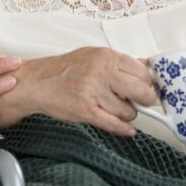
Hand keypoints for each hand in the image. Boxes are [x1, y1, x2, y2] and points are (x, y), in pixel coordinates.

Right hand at [20, 47, 157, 135]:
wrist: (38, 82)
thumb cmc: (66, 69)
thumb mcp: (94, 56)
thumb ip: (120, 62)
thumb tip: (147, 67)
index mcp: (105, 56)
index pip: (142, 72)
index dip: (147, 83)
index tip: (146, 88)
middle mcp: (101, 72)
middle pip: (142, 91)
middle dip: (145, 100)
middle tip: (141, 101)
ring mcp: (94, 93)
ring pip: (129, 111)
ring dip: (126, 113)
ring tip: (115, 108)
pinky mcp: (86, 111)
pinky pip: (115, 124)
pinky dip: (124, 129)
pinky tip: (127, 129)